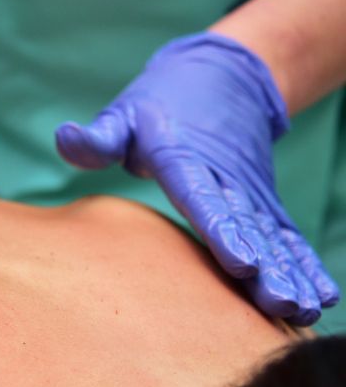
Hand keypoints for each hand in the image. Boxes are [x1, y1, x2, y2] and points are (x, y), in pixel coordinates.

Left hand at [56, 32, 339, 324]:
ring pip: (272, 236)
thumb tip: (66, 138)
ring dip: (290, 273)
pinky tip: (320, 296)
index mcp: (185, 157)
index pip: (203, 196)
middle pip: (246, 225)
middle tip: (280, 302)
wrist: (222, 77)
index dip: (223, 230)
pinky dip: (305, 264)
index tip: (242, 262)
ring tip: (303, 309)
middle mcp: (225, 178)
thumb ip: (99, 135)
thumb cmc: (157, 104)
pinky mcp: (262, 203)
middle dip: (266, 266)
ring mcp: (249, 192)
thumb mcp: (123, 113)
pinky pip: (286, 236)